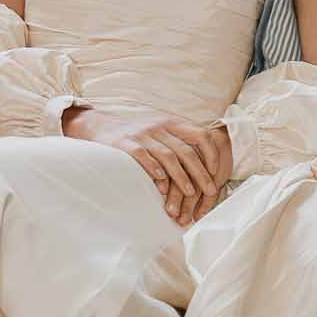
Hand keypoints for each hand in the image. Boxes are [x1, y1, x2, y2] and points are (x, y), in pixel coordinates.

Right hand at [65, 107, 229, 225]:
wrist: (100, 125)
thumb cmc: (137, 134)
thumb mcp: (161, 130)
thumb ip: (180, 140)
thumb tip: (205, 160)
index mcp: (172, 123)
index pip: (201, 135)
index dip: (212, 154)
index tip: (216, 172)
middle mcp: (159, 127)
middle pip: (187, 151)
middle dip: (201, 173)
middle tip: (210, 191)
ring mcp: (142, 135)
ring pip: (168, 156)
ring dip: (181, 177)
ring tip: (190, 193)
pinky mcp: (125, 143)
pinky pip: (142, 156)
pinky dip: (153, 169)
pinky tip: (161, 183)